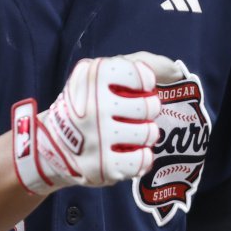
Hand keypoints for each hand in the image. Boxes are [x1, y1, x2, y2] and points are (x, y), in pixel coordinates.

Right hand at [11, 54, 169, 195]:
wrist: (53, 144)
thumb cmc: (88, 102)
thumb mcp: (104, 72)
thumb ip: (142, 64)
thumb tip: (177, 73)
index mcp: (94, 75)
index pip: (143, 76)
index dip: (145, 85)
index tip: (134, 90)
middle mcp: (94, 104)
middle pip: (150, 106)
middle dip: (147, 110)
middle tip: (133, 114)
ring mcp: (97, 137)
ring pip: (149, 133)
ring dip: (145, 134)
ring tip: (130, 134)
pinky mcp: (102, 166)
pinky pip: (142, 160)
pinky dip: (141, 158)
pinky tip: (129, 152)